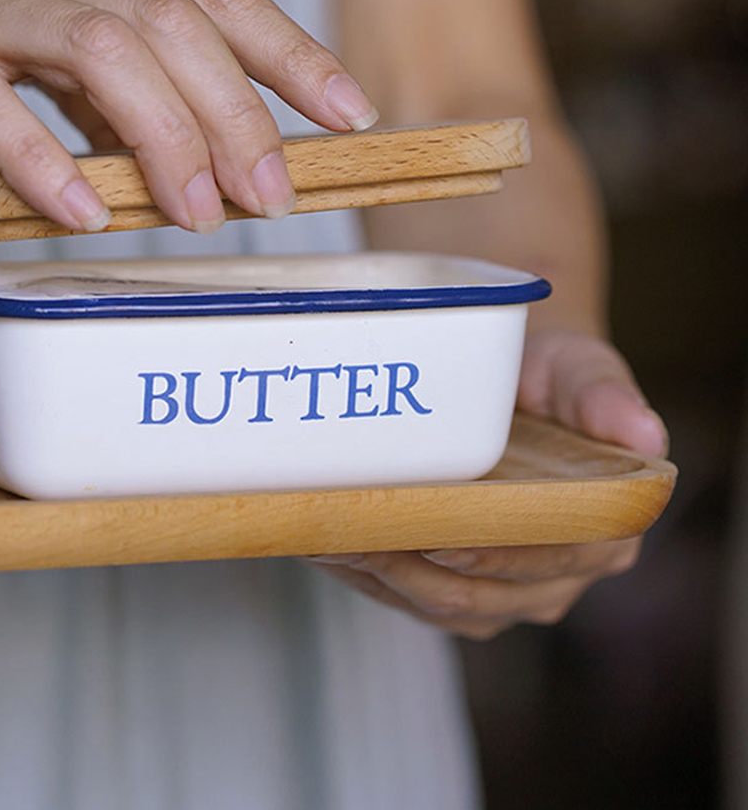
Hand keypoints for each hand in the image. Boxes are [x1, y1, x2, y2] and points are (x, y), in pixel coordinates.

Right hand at [0, 0, 376, 231]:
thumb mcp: (42, 16)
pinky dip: (42, 158)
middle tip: (272, 196)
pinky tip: (81, 210)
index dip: (293, 53)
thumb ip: (109, 80)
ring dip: (166, 138)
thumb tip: (180, 152)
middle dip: (240, 117)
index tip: (347, 112)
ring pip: (104, 51)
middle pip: (176, 27)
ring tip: (198, 212)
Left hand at [311, 329, 668, 639]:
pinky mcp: (455, 590)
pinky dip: (366, 578)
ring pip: (439, 605)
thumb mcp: (580, 369)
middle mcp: (557, 574)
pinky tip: (329, 545)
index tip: (444, 538)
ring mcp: (503, 589)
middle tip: (362, 535)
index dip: (498, 555)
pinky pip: (408, 599)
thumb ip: (604, 396)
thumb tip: (645, 434)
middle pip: (484, 595)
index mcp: (602, 530)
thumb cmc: (550, 376)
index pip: (551, 558)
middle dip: (418, 570)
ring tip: (333, 538)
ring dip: (382, 578)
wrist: (511, 385)